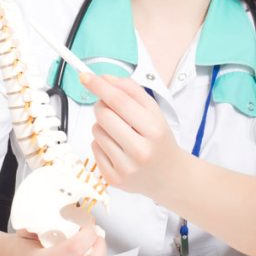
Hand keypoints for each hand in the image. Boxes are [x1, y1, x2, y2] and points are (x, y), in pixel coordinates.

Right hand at [7, 225, 105, 255]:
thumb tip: (81, 213)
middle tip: (93, 232)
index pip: (75, 247)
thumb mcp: (33, 230)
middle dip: (100, 244)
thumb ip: (56, 224)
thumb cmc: (22, 245)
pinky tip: (80, 254)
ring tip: (85, 241)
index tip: (87, 222)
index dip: (88, 231)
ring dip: (97, 251)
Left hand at [80, 72, 188, 201]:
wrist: (169, 175)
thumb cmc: (159, 140)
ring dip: (102, 126)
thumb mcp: (154, 112)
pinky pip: (94, 148)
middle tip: (110, 108)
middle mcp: (140, 151)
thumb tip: (104, 79)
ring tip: (119, 133)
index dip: (100, 86)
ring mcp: (126, 167)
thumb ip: (131, 91)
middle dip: (101, 105)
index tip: (85, 76)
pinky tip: (117, 148)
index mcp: (154, 130)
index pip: (119, 101)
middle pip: (104, 115)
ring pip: (96, 131)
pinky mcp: (113, 179)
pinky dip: (101, 143)